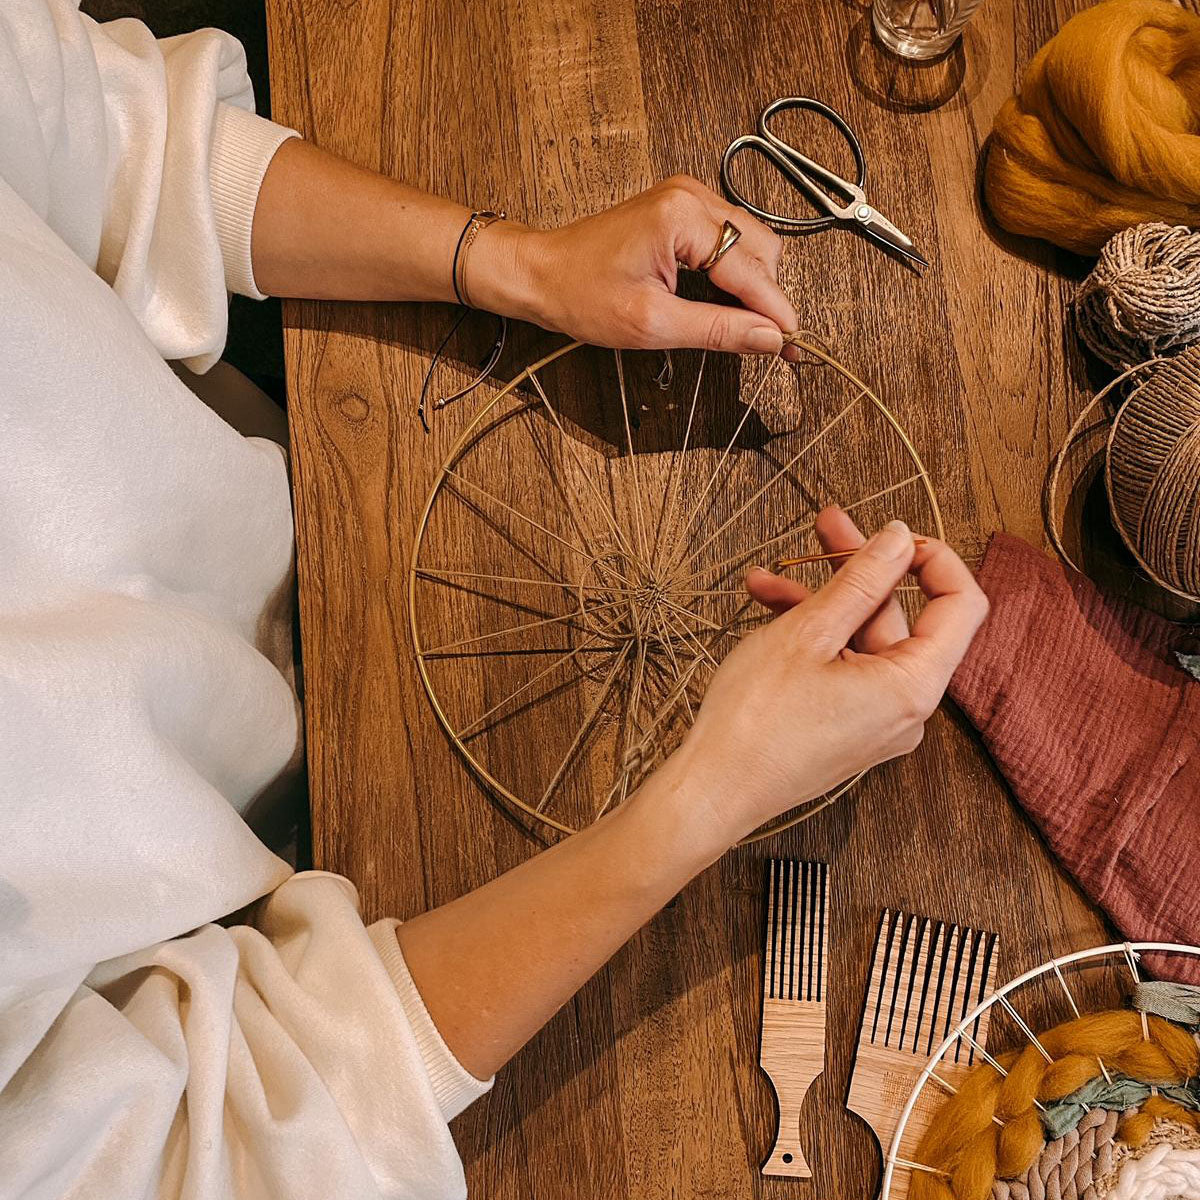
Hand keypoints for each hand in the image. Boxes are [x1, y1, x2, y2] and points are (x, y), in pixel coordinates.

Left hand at [471, 175, 798, 355]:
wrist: (542, 273)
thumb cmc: (581, 294)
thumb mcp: (652, 324)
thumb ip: (717, 330)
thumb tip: (769, 339)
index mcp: (682, 218)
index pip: (751, 270)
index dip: (776, 312)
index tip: (795, 346)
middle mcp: (691, 195)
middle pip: (763, 249)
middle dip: (767, 296)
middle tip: (765, 342)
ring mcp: (688, 196)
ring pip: (752, 242)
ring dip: (753, 285)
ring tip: (739, 325)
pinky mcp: (683, 207)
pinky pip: (730, 238)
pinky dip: (735, 272)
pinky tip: (722, 301)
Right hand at [660, 508, 988, 844]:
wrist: (714, 790)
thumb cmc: (756, 721)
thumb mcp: (808, 632)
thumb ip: (862, 580)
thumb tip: (900, 539)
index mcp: (913, 687)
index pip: (961, 605)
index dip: (933, 558)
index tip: (890, 534)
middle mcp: (906, 708)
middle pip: (899, 618)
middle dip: (855, 571)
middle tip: (824, 527)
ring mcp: (876, 720)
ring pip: (860, 639)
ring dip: (819, 603)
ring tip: (765, 581)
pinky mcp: (847, 727)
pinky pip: (843, 666)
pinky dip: (812, 638)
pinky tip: (769, 613)